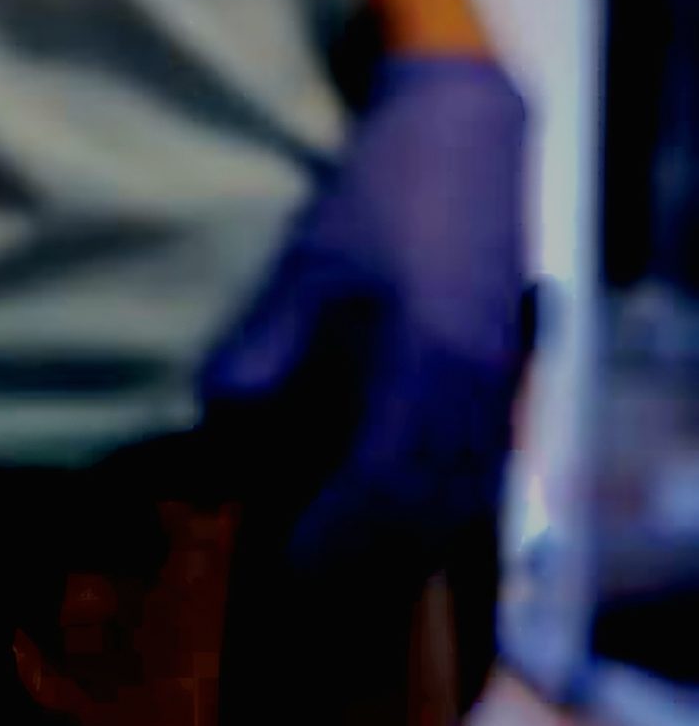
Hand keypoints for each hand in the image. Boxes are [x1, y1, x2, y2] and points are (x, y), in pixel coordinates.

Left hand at [200, 54, 530, 575]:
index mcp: (433, 362)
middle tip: (306, 586)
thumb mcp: (310, 261)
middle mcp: (482, 388)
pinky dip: (439, 501)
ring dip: (409, 537)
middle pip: (433, 504)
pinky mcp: (507, 373)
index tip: (287, 567)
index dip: (338, 534)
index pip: (387, 482)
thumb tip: (219, 420)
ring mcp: (505, 383)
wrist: (467, 138)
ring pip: (464, 491)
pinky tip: (396, 512)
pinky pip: (481, 465)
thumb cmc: (380, 194)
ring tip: (344, 565)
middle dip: (373, 555)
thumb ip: (268, 345)